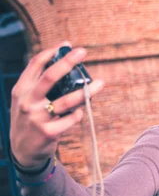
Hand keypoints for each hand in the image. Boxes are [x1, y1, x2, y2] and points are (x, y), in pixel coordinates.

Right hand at [10, 43, 104, 167]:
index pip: (35, 65)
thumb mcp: (25, 100)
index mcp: (21, 90)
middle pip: (49, 77)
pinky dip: (79, 114)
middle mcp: (27, 102)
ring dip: (87, 91)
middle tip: (83, 52)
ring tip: (101, 83)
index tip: (67, 44)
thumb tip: (63, 64)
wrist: (22, 151)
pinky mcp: (48, 132)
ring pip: (67, 100)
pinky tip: (80, 112)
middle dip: (67, 62)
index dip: (51, 52)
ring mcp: (37, 117)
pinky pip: (71, 119)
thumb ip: (38, 85)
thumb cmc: (29, 120)